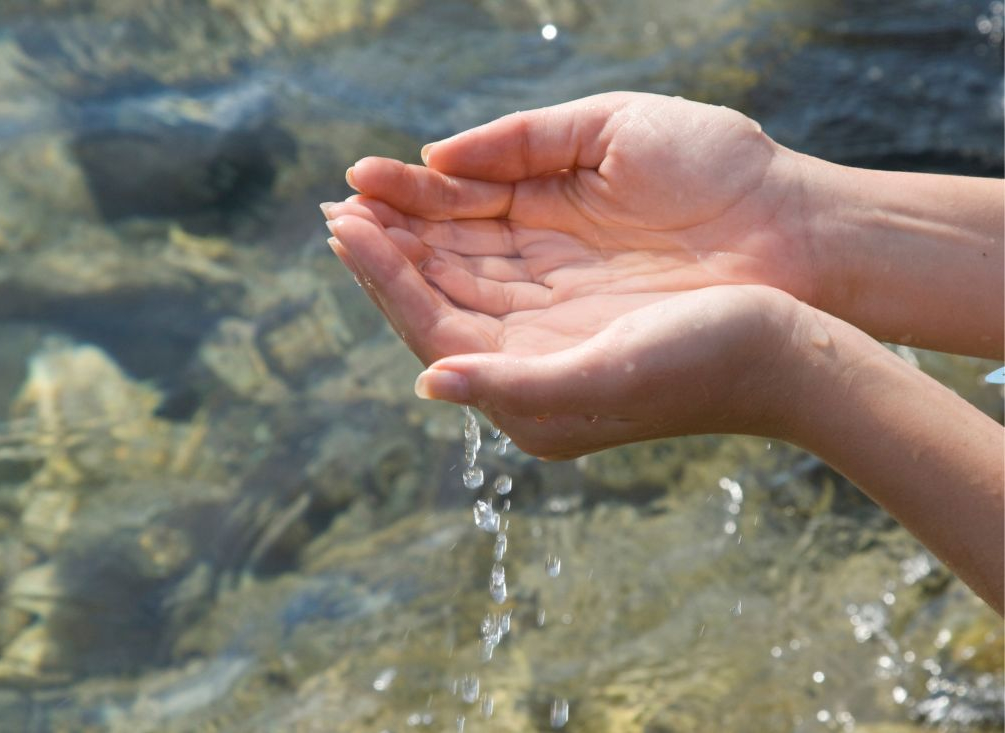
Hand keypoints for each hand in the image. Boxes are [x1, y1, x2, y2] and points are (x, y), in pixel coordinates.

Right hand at [344, 91, 814, 307]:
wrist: (798, 238)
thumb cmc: (717, 171)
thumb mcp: (613, 128)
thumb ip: (523, 139)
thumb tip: (435, 157)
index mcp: (548, 216)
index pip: (458, 216)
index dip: (407, 204)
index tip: (356, 188)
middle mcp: (543, 276)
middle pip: (447, 265)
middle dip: (390, 244)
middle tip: (337, 220)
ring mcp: (558, 321)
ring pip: (460, 304)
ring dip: (403, 280)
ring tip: (352, 245)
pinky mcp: (575, 361)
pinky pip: (497, 352)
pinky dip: (452, 336)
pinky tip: (407, 309)